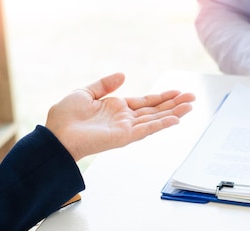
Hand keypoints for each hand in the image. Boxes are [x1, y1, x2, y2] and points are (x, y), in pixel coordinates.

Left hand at [45, 73, 194, 160]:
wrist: (57, 134)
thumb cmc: (65, 117)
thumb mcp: (85, 92)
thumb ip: (105, 84)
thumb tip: (123, 75)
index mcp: (117, 108)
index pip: (145, 102)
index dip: (161, 96)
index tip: (178, 92)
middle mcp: (124, 119)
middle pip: (155, 110)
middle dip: (174, 104)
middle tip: (192, 97)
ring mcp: (125, 129)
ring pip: (155, 119)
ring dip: (173, 113)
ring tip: (190, 106)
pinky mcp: (124, 137)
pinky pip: (146, 130)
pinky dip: (160, 125)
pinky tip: (175, 119)